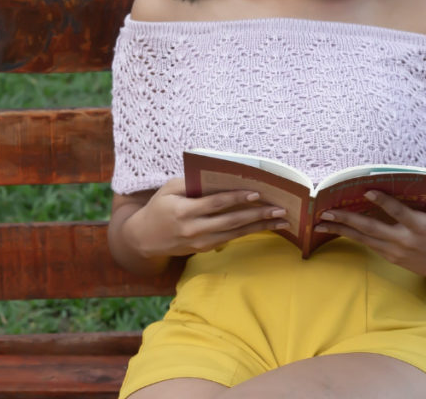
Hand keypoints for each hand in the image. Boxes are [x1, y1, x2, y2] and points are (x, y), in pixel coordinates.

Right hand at [123, 177, 289, 258]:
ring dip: (260, 227)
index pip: (215, 203)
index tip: (257, 193)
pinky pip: (230, 239)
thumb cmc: (159, 206)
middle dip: (257, 215)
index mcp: (184, 211)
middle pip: (231, 221)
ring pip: (235, 234)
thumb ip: (192, 183)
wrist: (143, 239)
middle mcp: (194, 229)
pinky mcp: (205, 249)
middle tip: (280, 210)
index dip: (236, 198)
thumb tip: (220, 176)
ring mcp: (200, 242)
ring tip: (281, 221)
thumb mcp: (169, 189)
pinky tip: (265, 226)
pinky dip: (249, 232)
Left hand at [314, 189, 425, 282]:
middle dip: (347, 219)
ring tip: (321, 221)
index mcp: (420, 226)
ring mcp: (395, 251)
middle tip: (326, 210)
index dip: (383, 202)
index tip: (366, 191)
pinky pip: (367, 245)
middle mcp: (404, 240)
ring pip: (364, 239)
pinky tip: (336, 228)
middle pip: (371, 228)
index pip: (398, 212)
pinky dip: (351, 236)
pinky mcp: (390, 257)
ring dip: (341, 229)